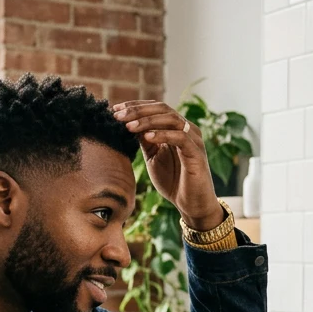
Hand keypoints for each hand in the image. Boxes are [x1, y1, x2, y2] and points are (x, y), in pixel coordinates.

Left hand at [111, 100, 224, 230]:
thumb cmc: (173, 181)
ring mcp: (193, 140)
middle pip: (162, 108)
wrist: (191, 205)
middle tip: (118, 115)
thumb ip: (144, 141)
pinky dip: (163, 135)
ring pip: (171, 119)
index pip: (156, 108)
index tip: (115, 109)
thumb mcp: (153, 157)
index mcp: (176, 128)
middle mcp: (187, 129)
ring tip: (129, 126)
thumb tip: (127, 124)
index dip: (135, 106)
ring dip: (148, 121)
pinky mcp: (197, 153)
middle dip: (138, 110)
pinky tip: (147, 137)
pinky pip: (180, 137)